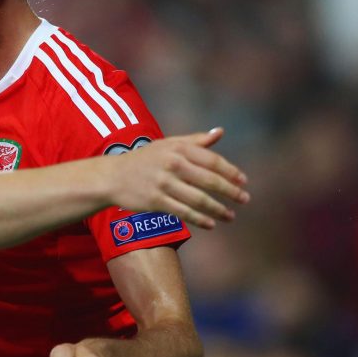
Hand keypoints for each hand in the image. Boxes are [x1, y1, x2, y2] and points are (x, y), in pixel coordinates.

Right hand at [107, 127, 248, 228]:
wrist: (113, 176)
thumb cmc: (144, 159)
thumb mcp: (167, 145)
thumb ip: (195, 140)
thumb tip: (220, 132)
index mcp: (177, 149)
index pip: (212, 160)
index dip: (231, 172)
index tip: (243, 181)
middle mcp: (172, 164)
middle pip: (209, 180)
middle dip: (230, 192)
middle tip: (244, 199)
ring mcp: (163, 183)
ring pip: (199, 199)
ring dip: (218, 209)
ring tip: (230, 216)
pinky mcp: (156, 200)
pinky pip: (183, 212)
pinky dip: (200, 219)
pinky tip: (211, 224)